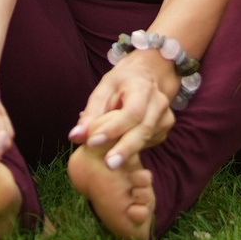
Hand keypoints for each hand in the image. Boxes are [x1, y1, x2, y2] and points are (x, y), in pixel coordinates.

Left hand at [67, 48, 179, 168]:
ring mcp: (165, 117)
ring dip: (126, 152)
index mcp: (142, 88)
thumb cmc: (123, 81)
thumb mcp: (104, 89)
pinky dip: (132, 149)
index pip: (131, 112)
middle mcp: (158, 103)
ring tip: (109, 162)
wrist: (149, 74)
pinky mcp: (163, 130)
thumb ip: (91, 113)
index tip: (93, 142)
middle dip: (125, 149)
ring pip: (145, 139)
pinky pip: (147, 143)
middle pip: (143, 130)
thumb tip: (75, 136)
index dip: (113, 129)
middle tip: (108, 165)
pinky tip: (120, 148)